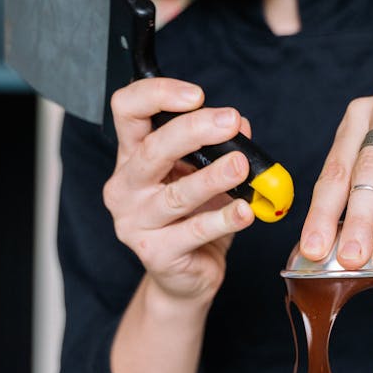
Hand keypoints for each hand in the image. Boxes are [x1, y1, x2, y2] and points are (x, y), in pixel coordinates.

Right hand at [103, 77, 254, 304]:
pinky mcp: (155, 253)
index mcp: (132, 157)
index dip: (157, 95)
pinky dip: (224, 219)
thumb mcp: (204, 176)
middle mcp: (125, 187)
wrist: (185, 277)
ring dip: (212, 177)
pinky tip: (246, 210)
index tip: (197, 95)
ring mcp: (135, 222)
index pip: (127, 110)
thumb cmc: (192, 219)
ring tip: (241, 165)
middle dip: (193, 130)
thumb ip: (218, 148)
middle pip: (152, 149)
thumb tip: (241, 124)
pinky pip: (195, 231)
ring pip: (176, 194)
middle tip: (229, 121)